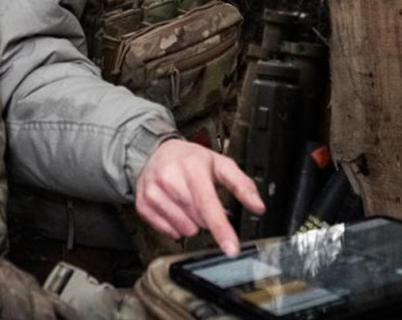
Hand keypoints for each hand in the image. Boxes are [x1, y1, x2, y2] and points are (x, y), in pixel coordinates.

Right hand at [134, 139, 263, 255]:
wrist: (156, 152)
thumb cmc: (191, 160)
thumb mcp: (220, 164)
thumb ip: (242, 185)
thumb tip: (258, 206)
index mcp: (191, 168)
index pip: (208, 205)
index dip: (221, 229)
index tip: (231, 248)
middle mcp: (169, 179)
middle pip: (198, 220)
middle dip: (206, 216)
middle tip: (200, 197)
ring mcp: (153, 193)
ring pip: (184, 230)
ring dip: (191, 222)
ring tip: (186, 202)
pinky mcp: (143, 205)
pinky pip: (168, 232)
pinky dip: (176, 226)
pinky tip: (174, 208)